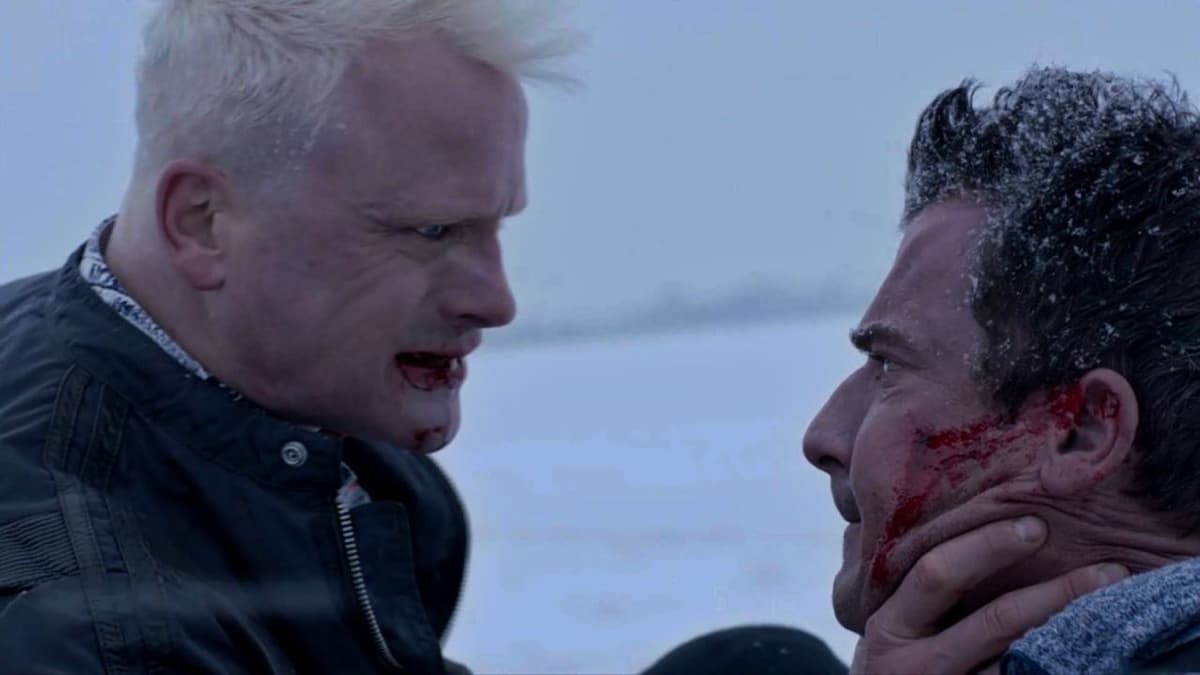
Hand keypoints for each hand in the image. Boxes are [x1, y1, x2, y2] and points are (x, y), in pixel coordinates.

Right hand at [850, 516, 1128, 674]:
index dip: (987, 546)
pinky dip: (1062, 666)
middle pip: (997, 620)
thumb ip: (920, 591)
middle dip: (1057, 592)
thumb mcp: (892, 626)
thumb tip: (989, 525)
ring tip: (1116, 611)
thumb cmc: (896, 661)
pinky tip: (1097, 654)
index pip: (938, 574)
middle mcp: (917, 664)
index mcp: (890, 626)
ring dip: (1074, 634)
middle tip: (1107, 571)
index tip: (1036, 525)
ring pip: (1022, 662)